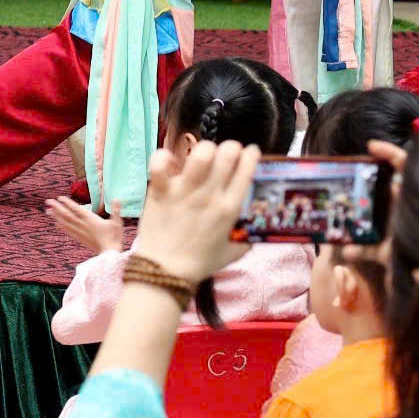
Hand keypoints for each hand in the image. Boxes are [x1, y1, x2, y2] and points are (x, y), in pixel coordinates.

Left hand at [46, 195, 125, 255]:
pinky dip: (61, 227)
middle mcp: (83, 225)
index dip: (67, 203)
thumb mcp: (117, 223)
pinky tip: (56, 224)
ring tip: (47, 211)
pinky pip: (69, 231)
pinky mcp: (80, 239)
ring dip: (56, 216)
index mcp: (91, 219)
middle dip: (57, 207)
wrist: (110, 254)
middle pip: (67, 215)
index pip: (76, 209)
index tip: (59, 197)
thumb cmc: (115, 237)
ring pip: (66, 223)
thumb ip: (116, 210)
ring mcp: (80, 232)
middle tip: (47, 201)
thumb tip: (117, 199)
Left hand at [131, 140, 259, 285]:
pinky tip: (171, 161)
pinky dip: (165, 157)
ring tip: (203, 154)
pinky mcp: (160, 191)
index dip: (251, 155)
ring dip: (204, 148)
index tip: (250, 152)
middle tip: (228, 152)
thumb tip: (258, 225)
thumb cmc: (200, 262)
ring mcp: (183, 191)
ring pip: (200, 154)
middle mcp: (209, 196)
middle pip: (226, 156)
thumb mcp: (234, 252)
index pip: (246, 171)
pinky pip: (160, 164)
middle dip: (231, 147)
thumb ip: (248, 237)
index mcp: (229, 209)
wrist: (166, 270)